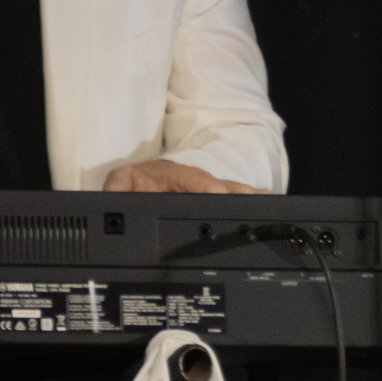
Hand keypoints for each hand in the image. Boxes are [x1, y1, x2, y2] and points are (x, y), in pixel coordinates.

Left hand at [101, 159, 266, 193]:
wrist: (138, 182)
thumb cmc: (132, 181)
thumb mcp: (118, 184)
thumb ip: (115, 188)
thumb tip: (113, 194)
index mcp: (172, 175)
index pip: (192, 180)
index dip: (207, 187)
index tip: (220, 194)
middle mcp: (193, 180)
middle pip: (219, 185)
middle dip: (238, 192)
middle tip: (258, 198)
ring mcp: (205, 188)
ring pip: (229, 190)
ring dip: (248, 195)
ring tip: (268, 201)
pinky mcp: (212, 197)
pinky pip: (232, 198)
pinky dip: (249, 201)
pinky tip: (264, 205)